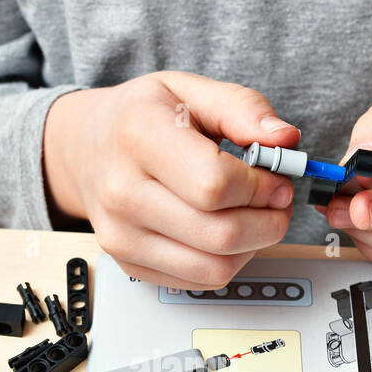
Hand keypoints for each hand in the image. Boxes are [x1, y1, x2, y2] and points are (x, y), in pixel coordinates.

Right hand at [44, 72, 299, 289]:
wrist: (86, 148)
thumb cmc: (139, 119)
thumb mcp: (189, 91)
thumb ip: (242, 109)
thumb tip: (286, 139)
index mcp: (137, 137)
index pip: (214, 184)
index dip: (261, 187)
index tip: (276, 179)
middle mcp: (122, 192)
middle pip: (220, 234)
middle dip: (268, 222)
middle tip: (277, 201)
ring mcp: (122, 236)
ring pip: (214, 267)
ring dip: (252, 247)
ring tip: (255, 217)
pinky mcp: (130, 264)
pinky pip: (200, 281)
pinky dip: (227, 262)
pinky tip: (226, 233)